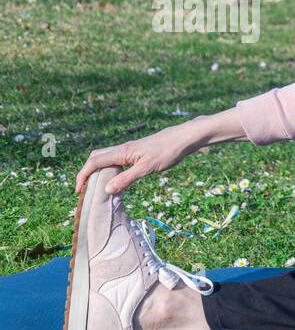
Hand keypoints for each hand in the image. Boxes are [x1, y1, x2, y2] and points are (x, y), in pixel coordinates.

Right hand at [74, 120, 208, 196]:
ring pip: (105, 158)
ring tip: (96, 187)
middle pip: (95, 158)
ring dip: (97, 171)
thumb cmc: (167, 152)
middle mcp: (121, 149)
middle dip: (86, 173)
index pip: (93, 162)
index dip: (83, 176)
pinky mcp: (135, 152)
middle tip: (84, 190)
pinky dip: (109, 169)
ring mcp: (128, 150)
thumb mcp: (147, 169)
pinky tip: (115, 179)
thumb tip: (106, 190)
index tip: (78, 190)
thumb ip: (127, 179)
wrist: (183, 138)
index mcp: (121, 152)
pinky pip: (115, 160)